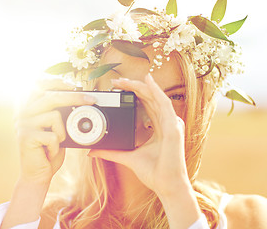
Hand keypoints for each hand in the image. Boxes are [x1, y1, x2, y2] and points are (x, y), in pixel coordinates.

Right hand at [15, 78, 95, 184]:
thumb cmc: (49, 149)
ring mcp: (23, 124)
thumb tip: (80, 98)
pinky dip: (57, 146)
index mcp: (28, 107)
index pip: (38, 85)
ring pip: (55, 116)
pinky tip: (49, 151)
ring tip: (56, 142)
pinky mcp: (26, 137)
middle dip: (75, 97)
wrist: (38, 174)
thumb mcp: (55, 128)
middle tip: (91, 99)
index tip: (73, 84)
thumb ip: (60, 113)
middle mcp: (23, 112)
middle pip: (51, 96)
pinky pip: (53, 135)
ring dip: (63, 132)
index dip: (56, 81)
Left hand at [88, 74, 190, 195]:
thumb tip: (93, 151)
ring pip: (156, 97)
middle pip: (150, 98)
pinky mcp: (173, 128)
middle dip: (133, 87)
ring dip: (140, 86)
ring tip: (125, 80)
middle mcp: (167, 123)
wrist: (166, 185)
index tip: (117, 89)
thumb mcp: (128, 157)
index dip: (133, 94)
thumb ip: (112, 152)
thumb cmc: (154, 173)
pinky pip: (164, 104)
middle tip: (116, 81)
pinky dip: (156, 91)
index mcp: (159, 127)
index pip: (147, 104)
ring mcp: (172, 124)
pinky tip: (148, 81)